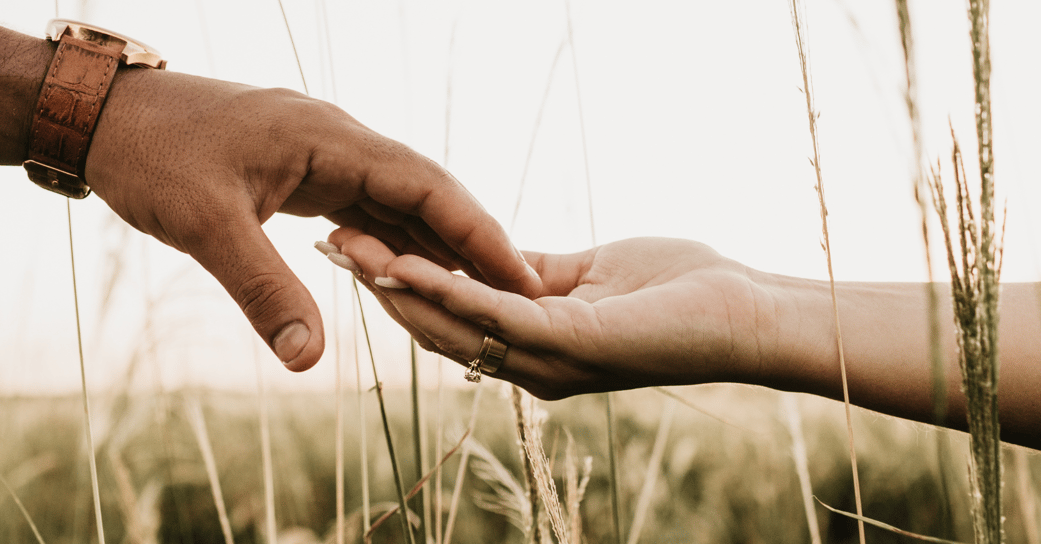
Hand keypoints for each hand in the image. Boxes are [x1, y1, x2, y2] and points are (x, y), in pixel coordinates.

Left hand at [86, 69, 541, 369]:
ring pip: (396, 200)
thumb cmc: (150, 155)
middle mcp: (336, 139)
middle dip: (471, 240)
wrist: (101, 115)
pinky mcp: (300, 170)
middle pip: (424, 190)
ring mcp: (320, 153)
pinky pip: (363, 205)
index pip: (425, 185)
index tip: (520, 274)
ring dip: (434, 243)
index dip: (476, 231)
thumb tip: (308, 361)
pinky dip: (390, 240)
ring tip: (479, 291)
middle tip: (519, 292)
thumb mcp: (205, 227)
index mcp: (328, 138)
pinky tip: (408, 273)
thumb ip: (264, 291)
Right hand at [327, 229, 783, 398]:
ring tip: (355, 254)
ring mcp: (552, 360)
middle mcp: (534, 363)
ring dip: (403, 290)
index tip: (358, 248)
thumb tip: (490, 257)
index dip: (404, 284)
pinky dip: (451, 289)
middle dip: (385, 288)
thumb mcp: (588, 274)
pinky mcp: (574, 342)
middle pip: (440, 328)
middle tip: (334, 249)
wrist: (744, 310)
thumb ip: (535, 272)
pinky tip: (412, 264)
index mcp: (535, 344)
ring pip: (457, 326)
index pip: (453, 315)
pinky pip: (498, 314)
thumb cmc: (678, 290)